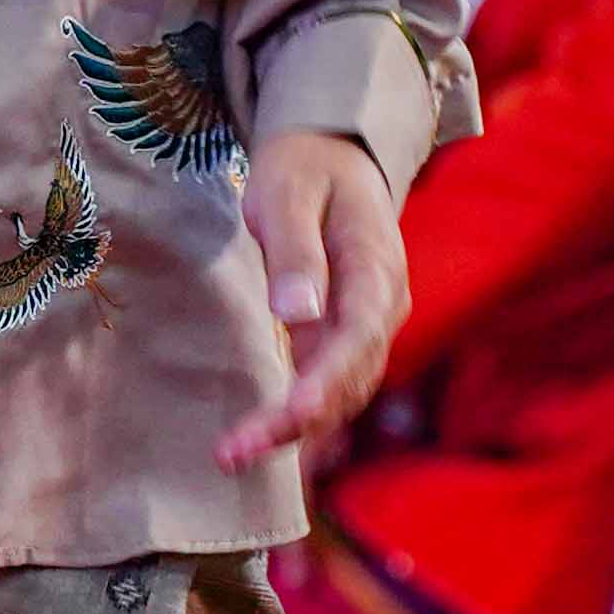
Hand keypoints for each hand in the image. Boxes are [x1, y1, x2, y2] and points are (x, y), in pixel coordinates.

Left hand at [217, 130, 404, 471]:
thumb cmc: (306, 170)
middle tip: (235, 452)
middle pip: (348, 378)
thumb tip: (294, 316)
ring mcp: (365, 327)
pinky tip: (256, 445)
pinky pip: (326, 385)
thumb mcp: (290, 193)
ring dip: (291, 430)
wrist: (333, 157)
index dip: (329, 380)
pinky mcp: (342, 338)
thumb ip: (295, 252)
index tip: (296, 414)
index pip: (359, 335)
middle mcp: (382, 308)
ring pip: (339, 391)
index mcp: (375, 268)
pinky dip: (295, 419)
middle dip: (296, 422)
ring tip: (232, 456)